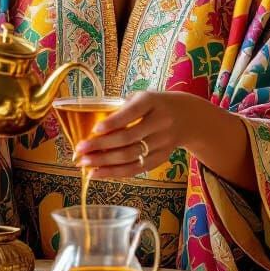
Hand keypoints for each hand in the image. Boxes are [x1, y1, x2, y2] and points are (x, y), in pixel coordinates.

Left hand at [74, 91, 200, 178]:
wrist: (189, 117)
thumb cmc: (156, 105)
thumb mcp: (143, 97)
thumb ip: (122, 108)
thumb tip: (92, 124)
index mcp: (153, 101)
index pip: (132, 112)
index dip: (114, 122)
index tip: (95, 129)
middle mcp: (160, 122)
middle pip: (128, 138)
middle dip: (101, 146)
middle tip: (81, 150)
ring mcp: (163, 142)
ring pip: (131, 156)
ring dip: (105, 162)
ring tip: (85, 164)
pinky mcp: (162, 158)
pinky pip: (137, 168)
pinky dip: (116, 172)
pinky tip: (99, 173)